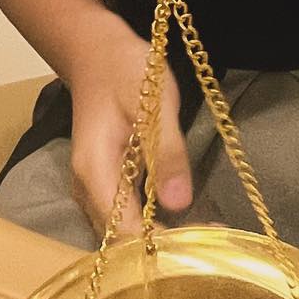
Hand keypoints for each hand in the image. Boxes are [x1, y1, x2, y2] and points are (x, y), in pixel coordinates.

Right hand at [65, 17, 192, 237]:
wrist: (95, 50)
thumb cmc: (124, 70)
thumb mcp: (154, 103)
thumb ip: (166, 152)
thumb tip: (180, 204)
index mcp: (95, 173)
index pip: (124, 232)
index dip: (160, 246)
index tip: (200, 245)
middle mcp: (88, 188)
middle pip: (121, 239)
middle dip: (163, 247)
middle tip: (209, 242)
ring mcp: (94, 186)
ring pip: (123, 231)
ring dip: (159, 237)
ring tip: (202, 235)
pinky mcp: (105, 181)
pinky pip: (126, 214)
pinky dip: (152, 221)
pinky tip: (183, 219)